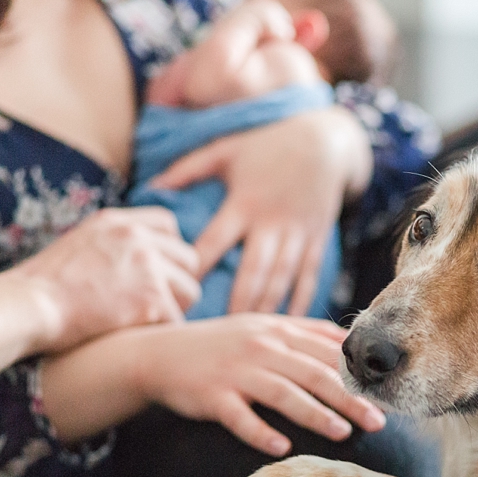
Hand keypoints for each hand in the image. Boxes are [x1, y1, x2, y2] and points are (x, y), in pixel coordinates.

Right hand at [11, 207, 199, 352]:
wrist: (27, 308)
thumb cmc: (45, 288)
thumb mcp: (80, 246)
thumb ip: (115, 246)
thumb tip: (148, 262)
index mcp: (117, 222)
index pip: (168, 224)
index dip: (167, 251)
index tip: (156, 272)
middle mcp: (137, 237)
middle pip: (188, 259)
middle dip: (175, 283)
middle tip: (152, 304)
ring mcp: (147, 266)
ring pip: (190, 291)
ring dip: (173, 309)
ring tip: (144, 322)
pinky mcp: (152, 298)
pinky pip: (177, 321)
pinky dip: (162, 333)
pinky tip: (140, 337)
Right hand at [127, 314, 384, 454]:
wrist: (160, 353)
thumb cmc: (222, 344)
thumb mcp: (263, 328)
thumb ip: (304, 333)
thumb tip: (348, 342)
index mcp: (279, 331)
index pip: (327, 351)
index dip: (358, 373)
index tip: (385, 393)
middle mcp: (262, 347)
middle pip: (315, 373)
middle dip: (350, 397)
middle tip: (378, 421)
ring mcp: (236, 371)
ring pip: (283, 393)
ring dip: (315, 414)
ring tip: (342, 433)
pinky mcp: (212, 395)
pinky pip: (239, 417)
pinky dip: (260, 432)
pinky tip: (281, 448)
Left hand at [153, 107, 371, 315]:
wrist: (324, 142)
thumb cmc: (266, 145)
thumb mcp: (226, 148)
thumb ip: (189, 168)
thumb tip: (153, 186)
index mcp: (244, 202)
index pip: (217, 240)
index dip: (199, 266)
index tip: (181, 292)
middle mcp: (272, 222)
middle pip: (254, 269)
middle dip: (238, 302)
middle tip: (220, 332)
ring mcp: (298, 233)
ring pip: (283, 278)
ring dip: (268, 307)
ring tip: (252, 334)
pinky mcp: (318, 239)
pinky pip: (310, 276)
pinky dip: (301, 300)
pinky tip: (291, 322)